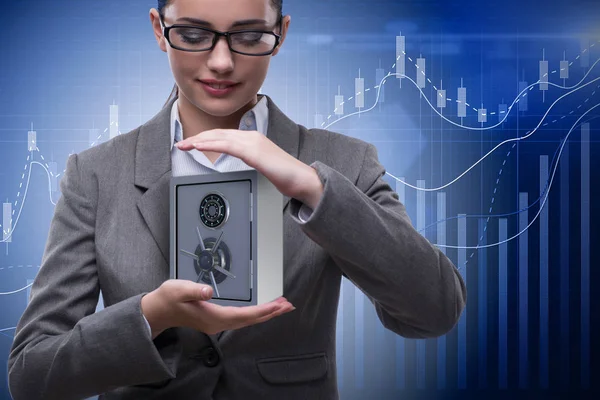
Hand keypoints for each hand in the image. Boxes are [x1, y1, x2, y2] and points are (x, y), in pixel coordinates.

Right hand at [141, 279, 294, 338]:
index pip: (243, 315)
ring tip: (281, 306)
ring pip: (247, 320)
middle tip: (288, 305)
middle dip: (270, 313)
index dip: (261, 310)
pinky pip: (242, 318)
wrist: (160, 310)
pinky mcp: (217, 319)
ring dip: (265, 314)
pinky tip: (262, 309)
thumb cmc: (169, 298)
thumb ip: (194, 289)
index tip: (276, 305)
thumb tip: (208, 291)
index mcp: (212, 317)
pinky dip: (256, 313)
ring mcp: (218, 323)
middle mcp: (218, 323)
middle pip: (250, 320)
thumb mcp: (179, 289)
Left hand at [175, 129, 323, 208]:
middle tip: (181, 143)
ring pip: (219, 138)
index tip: (192, 144)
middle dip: (197, 138)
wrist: (302, 180)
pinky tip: (198, 147)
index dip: (206, 138)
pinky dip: (210, 145)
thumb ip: (252, 161)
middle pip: (218, 134)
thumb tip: (243, 165)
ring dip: (198, 141)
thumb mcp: (264, 165)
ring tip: (184, 145)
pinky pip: (226, 146)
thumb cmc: (286, 176)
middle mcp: (251, 136)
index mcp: (253, 139)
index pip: (224, 135)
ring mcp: (252, 143)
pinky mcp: (253, 152)